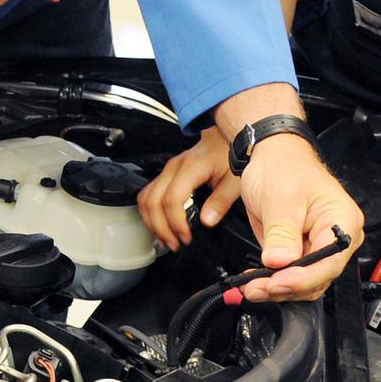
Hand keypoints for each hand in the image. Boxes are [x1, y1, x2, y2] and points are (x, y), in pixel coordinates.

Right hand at [138, 128, 239, 250]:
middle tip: (174, 244)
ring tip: (166, 239)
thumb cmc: (231, 155)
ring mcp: (167, 170)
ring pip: (145, 198)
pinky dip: (150, 213)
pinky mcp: (166, 174)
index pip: (171, 199)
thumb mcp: (235, 180)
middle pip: (152, 201)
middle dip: (161, 227)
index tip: (186, 237)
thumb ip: (221, 201)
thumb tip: (207, 221)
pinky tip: (160, 225)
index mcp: (190, 168)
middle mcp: (173, 168)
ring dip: (152, 222)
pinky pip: (148, 195)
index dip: (176, 222)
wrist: (227, 137)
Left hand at [229, 136, 362, 300]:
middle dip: (286, 287)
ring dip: (277, 289)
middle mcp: (336, 238)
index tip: (276, 282)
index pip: (330, 262)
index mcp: (342, 221)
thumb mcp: (279, 198)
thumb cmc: (284, 167)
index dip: (302, 278)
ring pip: (304, 282)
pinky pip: (291, 275)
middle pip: (317, 277)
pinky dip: (273, 281)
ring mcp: (318, 246)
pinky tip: (255, 281)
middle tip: (256, 288)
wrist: (272, 157)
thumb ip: (282, 232)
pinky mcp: (301, 251)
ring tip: (251, 287)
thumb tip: (280, 262)